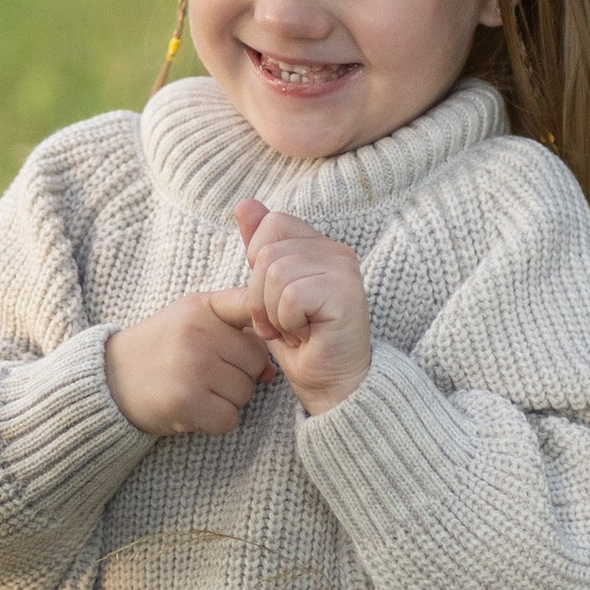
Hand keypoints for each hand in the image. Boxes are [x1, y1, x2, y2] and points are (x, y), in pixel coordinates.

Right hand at [105, 292, 275, 438]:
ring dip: (227, 400)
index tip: (262, 338)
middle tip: (206, 374)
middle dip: (239, 374)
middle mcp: (198, 333)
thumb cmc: (160, 349)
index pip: (251, 305)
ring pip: (245, 393)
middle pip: (255, 363)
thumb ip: (236, 329)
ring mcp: (192, 367)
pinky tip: (194, 409)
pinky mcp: (186, 402)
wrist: (108, 380)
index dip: (265, 325)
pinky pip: (229, 419)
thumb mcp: (191, 318)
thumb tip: (269, 372)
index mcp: (201, 307)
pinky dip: (215, 421)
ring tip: (197, 390)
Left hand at [233, 198, 371, 413]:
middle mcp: (337, 251)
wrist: (331, 385)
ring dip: (274, 313)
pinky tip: (306, 335)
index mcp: (320, 246)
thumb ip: (260, 248)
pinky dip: (288, 322)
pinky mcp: (345, 293)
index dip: (258, 265)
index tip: (274, 301)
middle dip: (261, 297)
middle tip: (284, 324)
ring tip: (295, 330)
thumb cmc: (302, 344)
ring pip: (276, 273)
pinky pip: (291, 296)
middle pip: (267, 252)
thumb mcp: (269, 292)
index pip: (271, 224)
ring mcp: (344, 270)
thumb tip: (245, 204)